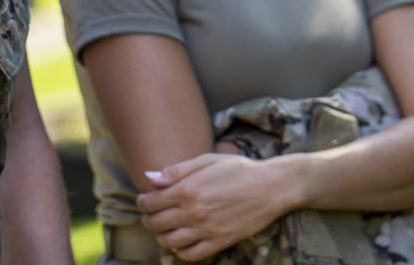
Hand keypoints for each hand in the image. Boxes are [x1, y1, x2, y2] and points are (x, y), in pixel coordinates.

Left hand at [136, 153, 289, 261]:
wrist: (270, 186)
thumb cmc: (238, 168)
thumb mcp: (206, 160)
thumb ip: (177, 170)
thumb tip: (149, 178)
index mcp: (188, 189)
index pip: (150, 203)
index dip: (142, 202)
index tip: (144, 200)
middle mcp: (194, 212)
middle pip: (156, 223)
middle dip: (148, 219)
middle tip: (151, 215)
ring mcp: (207, 229)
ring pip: (169, 241)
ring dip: (161, 236)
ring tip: (164, 228)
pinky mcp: (220, 241)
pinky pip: (191, 254)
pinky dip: (180, 251)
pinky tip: (181, 241)